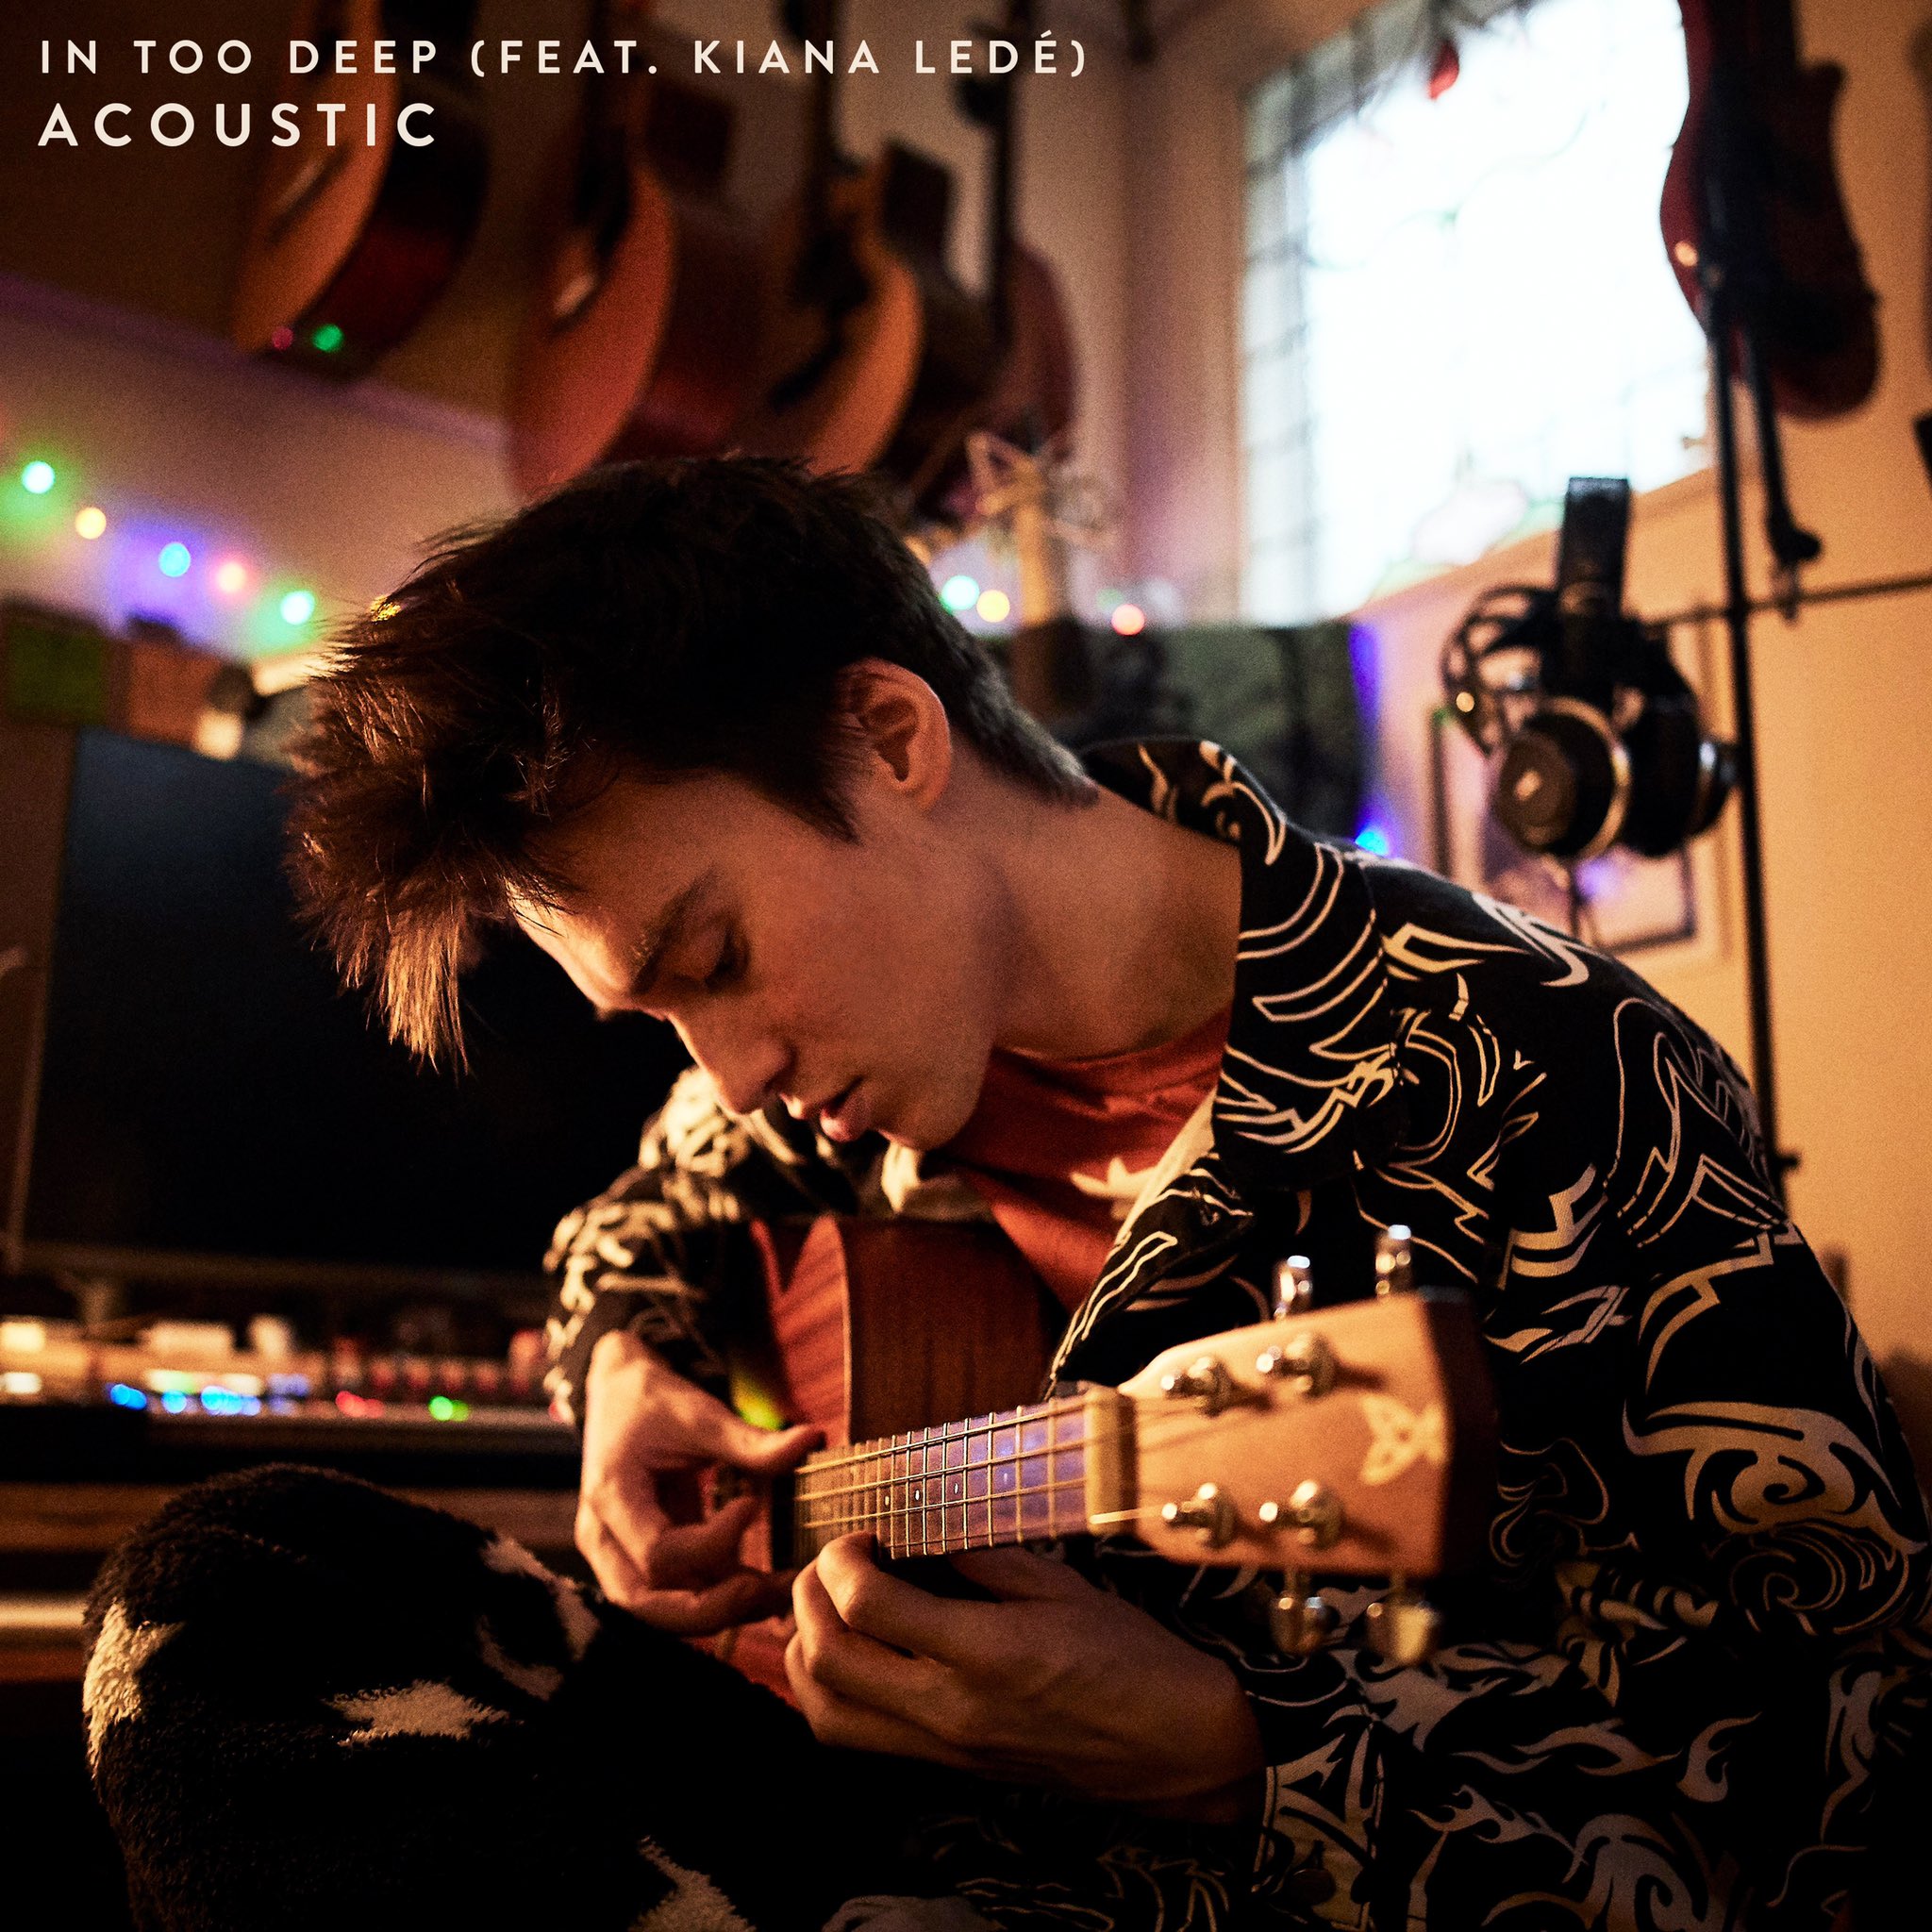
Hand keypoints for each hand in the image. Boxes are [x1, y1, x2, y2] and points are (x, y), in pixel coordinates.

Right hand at [577, 1328, 820, 1633]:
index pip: (658, 1552)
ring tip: (781, 1591)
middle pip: (647, 1605)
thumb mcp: (697, 1413)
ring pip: (663, 1612)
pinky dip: (720, 1597)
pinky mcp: (642, 1563)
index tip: (752, 1506)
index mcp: (611, 1496)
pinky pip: (677, 1596)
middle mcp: (604, 1539)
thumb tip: (811, 1440)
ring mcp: (618, 1556)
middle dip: (714, 1608)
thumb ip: (749, 1440)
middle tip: (773, 1589)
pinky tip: (766, 1589)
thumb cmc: (652, 1402)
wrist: (618, 1397)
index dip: (712, 1542)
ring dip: (724, 1610)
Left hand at [786, 1534, 1264, 1820]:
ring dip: (805, 1651)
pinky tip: (853, 1652)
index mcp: (985, 1653)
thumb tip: (913, 1525)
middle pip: (829, 1658)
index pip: (867, 1606)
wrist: (1173, 1744)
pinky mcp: (946, 1767)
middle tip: (831, 1561)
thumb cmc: (1127, 1653)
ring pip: (825, 1712)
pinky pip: (856, 1737)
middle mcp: (951, 1710)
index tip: (860, 1533)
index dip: (843, 1558)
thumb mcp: (1057, 1582)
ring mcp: (944, 1748)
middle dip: (807, 1596)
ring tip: (828, 1606)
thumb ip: (977, 1553)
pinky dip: (830, 1692)